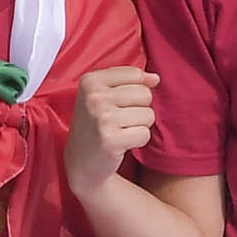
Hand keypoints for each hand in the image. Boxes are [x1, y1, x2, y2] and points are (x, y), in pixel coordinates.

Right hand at [63, 68, 155, 192]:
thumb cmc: (96, 125)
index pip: (135, 74)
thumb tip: (155, 78)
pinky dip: (138, 141)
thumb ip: (129, 81)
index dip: (135, 91)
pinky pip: (145, 134)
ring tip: (121, 131)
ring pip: (148, 114)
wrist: (81, 161)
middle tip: (120, 120)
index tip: (118, 103)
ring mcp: (101, 118)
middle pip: (145, 94)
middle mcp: (94, 97)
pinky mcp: (111, 140)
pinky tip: (122, 143)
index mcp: (90, 81)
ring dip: (140, 126)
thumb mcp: (103, 95)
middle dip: (140, 109)